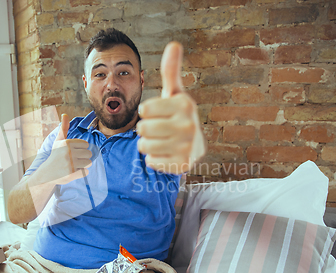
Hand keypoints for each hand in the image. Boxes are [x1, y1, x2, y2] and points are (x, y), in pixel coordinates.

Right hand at [43, 113, 91, 184]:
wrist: (47, 173)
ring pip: (89, 163)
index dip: (81, 149)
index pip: (86, 144)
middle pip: (89, 153)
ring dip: (83, 165)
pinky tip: (72, 172)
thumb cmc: (56, 155)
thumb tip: (65, 114)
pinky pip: (86, 172)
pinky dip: (81, 173)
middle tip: (73, 160)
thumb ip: (64, 128)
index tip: (72, 152)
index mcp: (67, 143)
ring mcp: (70, 164)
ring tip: (73, 166)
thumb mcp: (58, 141)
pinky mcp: (71, 174)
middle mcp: (68, 152)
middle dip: (83, 157)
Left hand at [137, 42, 205, 173]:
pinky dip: (154, 159)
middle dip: (145, 130)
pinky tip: (167, 153)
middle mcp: (189, 125)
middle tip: (159, 129)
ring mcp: (187, 147)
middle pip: (142, 129)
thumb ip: (171, 71)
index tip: (158, 113)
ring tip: (162, 141)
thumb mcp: (174, 94)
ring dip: (148, 145)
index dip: (146, 112)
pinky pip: (151, 161)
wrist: (194, 147)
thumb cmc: (177, 115)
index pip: (144, 110)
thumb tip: (174, 44)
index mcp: (185, 104)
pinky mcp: (182, 165)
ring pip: (143, 146)